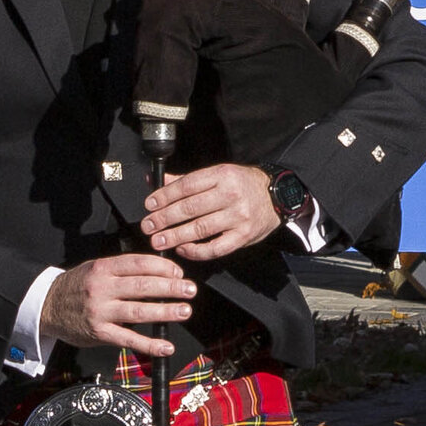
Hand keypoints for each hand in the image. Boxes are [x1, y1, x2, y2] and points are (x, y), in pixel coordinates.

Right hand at [45, 251, 197, 356]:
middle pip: (143, 286)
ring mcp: (100, 311)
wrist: (47, 306)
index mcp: (103, 268)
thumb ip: (122, 269)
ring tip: (185, 311)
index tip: (178, 273)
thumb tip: (159, 272)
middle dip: (171, 288)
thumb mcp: (95, 269)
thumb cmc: (76, 287)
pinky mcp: (99, 333)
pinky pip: (128, 339)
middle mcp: (102, 288)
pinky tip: (165, 346)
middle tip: (190, 290)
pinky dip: (149, 344)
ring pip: (139, 311)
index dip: (163, 267)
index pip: (139, 263)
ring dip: (165, 312)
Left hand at [140, 163, 282, 261]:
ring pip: (200, 229)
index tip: (150, 205)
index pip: (187, 186)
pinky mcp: (243, 236)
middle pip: (190, 208)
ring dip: (175, 236)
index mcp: (222, 175)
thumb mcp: (218, 174)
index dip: (165, 196)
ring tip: (158, 240)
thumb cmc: (243, 185)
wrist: (277, 197)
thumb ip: (187, 180)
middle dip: (164, 218)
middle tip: (148, 226)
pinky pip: (215, 248)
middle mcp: (230, 195)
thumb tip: (157, 179)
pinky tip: (182, 249)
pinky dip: (196, 251)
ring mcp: (238, 217)